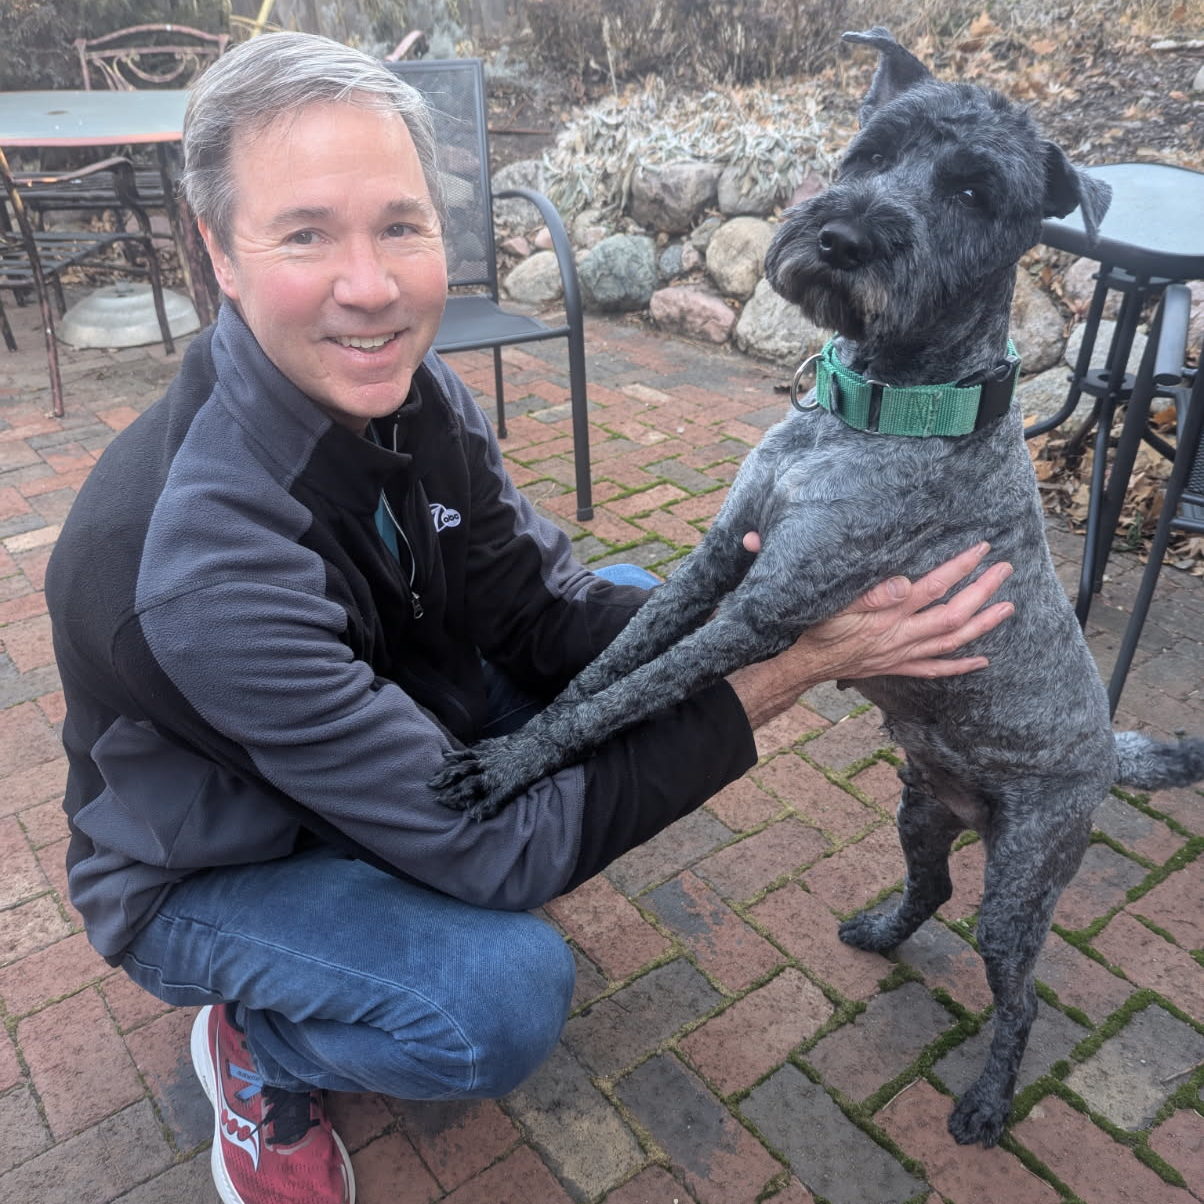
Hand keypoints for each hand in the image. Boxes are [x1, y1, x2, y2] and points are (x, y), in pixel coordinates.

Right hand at [789, 539, 1013, 680]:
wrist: (806, 664)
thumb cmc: (818, 629)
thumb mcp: (835, 606)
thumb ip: (870, 596)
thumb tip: (904, 583)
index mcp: (889, 616)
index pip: (934, 588)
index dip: (960, 567)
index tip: (981, 549)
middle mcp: (902, 636)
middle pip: (954, 614)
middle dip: (983, 591)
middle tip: (1005, 569)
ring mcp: (903, 654)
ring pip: (952, 641)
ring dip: (983, 624)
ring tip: (1007, 607)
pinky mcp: (898, 666)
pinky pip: (936, 669)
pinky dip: (961, 666)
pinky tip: (982, 660)